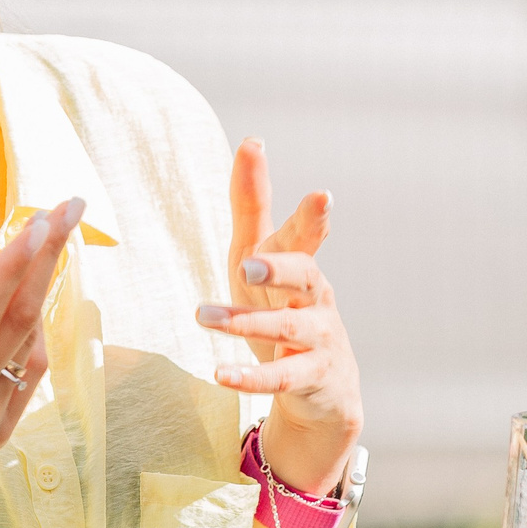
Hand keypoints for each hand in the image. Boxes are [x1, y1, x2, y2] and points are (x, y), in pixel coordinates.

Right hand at [0, 199, 77, 527]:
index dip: (17, 263)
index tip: (42, 219)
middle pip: (23, 316)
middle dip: (51, 257)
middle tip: (71, 206)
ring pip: (33, 346)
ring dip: (47, 292)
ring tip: (54, 245)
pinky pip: (30, 377)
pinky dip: (38, 336)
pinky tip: (34, 306)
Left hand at [198, 139, 361, 494]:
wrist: (325, 387)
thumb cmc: (284, 307)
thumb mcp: (262, 256)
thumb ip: (253, 204)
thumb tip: (252, 140)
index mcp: (301, 263)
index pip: (303, 234)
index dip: (309, 215)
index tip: (318, 194)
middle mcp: (317, 296)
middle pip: (306, 276)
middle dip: (281, 268)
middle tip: (247, 264)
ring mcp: (320, 337)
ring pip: (286, 326)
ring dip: (243, 322)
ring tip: (202, 315)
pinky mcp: (312, 376)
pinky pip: (282, 377)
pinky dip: (251, 377)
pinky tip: (221, 373)